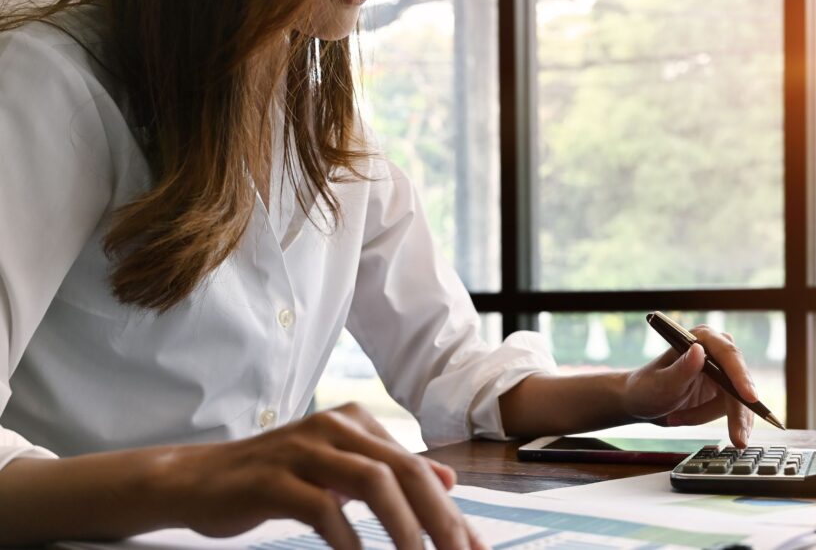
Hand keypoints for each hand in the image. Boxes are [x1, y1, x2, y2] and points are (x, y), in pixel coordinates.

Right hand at [152, 403, 485, 549]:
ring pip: (373, 482)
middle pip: (404, 471)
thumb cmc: (275, 478)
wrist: (195, 479)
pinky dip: (349, 539)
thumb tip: (447, 481)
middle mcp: (335, 427)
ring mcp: (302, 449)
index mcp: (355, 423)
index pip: (417, 468)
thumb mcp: (339, 471)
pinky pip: (322, 508)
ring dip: (404, 528)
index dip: (450, 511)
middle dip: (440, 519)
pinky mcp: (272, 478)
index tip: (473, 549)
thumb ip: (390, 472)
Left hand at [622, 325, 756, 446]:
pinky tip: (685, 419)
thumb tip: (699, 351)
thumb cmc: (646, 388)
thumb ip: (681, 369)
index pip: (728, 355)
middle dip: (736, 412)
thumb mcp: (661, 383)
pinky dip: (709, 419)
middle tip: (738, 439)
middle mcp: (715, 351)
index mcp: (701, 338)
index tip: (749, 398)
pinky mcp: (723, 390)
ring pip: (736, 401)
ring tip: (676, 418)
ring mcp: (722, 371)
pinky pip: (731, 410)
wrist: (641, 402)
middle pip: (739, 382)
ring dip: (707, 415)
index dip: (741, 376)